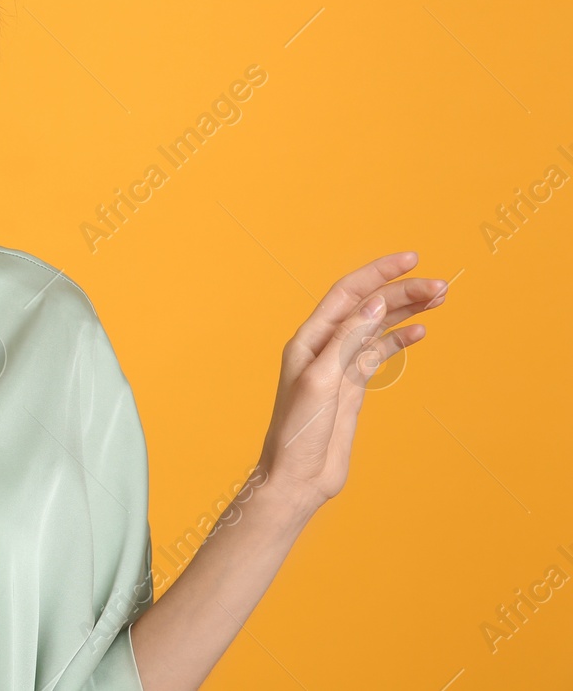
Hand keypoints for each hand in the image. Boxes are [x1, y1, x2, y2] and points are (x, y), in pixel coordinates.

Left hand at [255, 251, 447, 518]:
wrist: (295, 477)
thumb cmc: (297, 433)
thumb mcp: (321, 382)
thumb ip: (347, 341)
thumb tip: (374, 303)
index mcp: (309, 340)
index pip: (347, 293)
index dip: (377, 273)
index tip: (411, 260)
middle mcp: (324, 347)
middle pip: (368, 308)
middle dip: (402, 292)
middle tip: (441, 287)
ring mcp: (340, 366)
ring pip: (377, 328)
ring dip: (405, 311)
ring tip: (439, 299)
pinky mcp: (353, 387)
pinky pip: (378, 354)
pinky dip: (399, 340)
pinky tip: (420, 330)